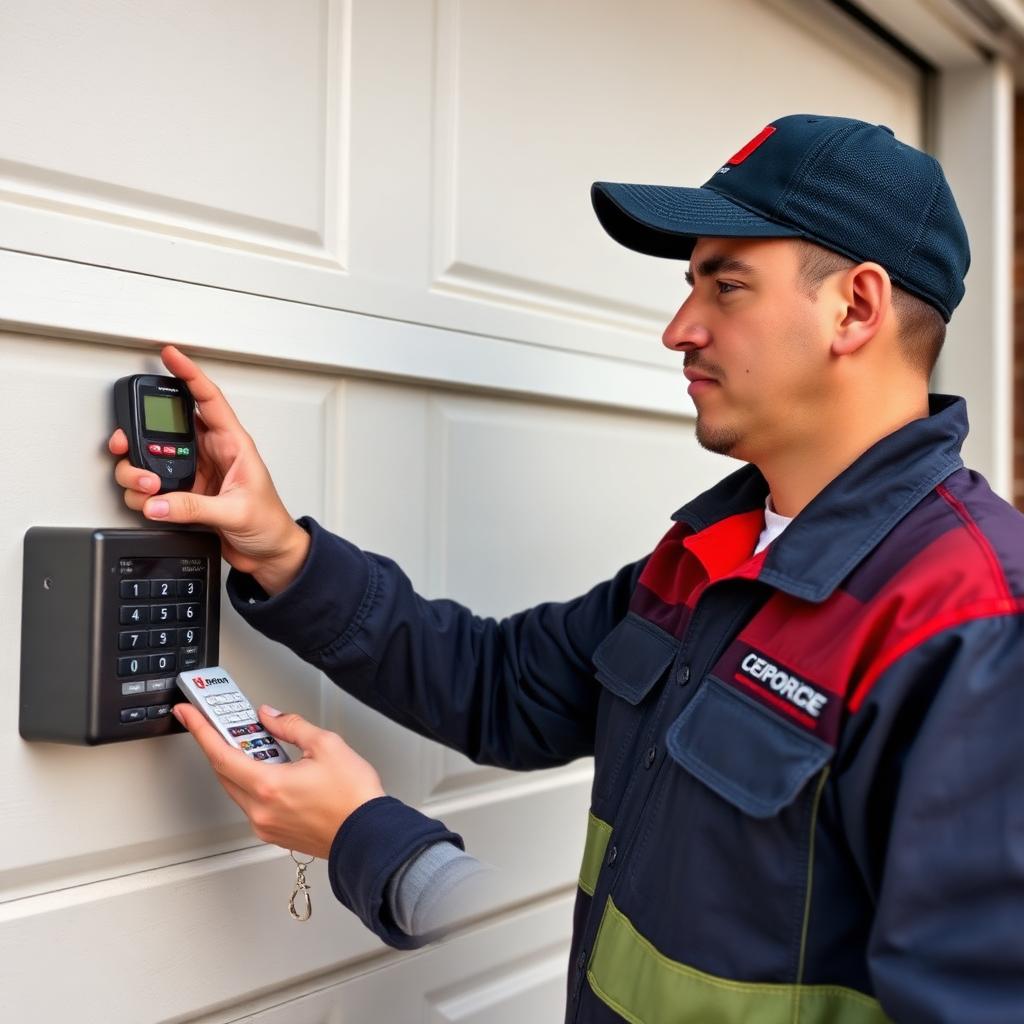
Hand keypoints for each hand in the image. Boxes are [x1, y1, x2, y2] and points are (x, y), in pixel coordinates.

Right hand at [108, 345, 309, 594]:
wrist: (270, 554)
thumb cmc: (270, 524)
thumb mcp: (235, 511)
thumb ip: (194, 507)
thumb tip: (159, 501)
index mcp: (234, 444)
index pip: (210, 399)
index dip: (190, 374)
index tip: (170, 356)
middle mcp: (212, 454)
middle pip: (167, 430)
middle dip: (143, 438)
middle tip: (130, 448)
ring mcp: (197, 473)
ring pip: (154, 458)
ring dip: (140, 471)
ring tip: (150, 488)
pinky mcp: (186, 494)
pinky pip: (154, 485)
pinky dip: (144, 494)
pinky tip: (153, 504)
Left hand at [171, 703, 385, 858]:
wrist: (369, 835)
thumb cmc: (354, 798)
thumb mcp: (327, 745)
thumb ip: (292, 727)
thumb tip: (271, 717)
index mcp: (268, 786)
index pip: (220, 754)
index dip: (200, 730)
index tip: (188, 714)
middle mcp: (260, 810)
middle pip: (224, 772)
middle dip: (219, 744)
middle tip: (220, 722)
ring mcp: (265, 825)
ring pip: (237, 788)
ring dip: (238, 763)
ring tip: (254, 742)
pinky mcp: (274, 834)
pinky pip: (251, 803)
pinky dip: (253, 782)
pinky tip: (270, 768)